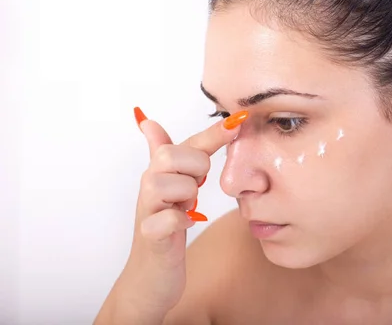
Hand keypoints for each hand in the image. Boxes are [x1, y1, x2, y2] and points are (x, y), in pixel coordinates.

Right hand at [99, 107, 247, 320]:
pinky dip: (181, 221)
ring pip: (171, 184)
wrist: (151, 276)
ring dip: (186, 196)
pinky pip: (170, 219)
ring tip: (186, 207)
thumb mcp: (172, 189)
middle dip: (194, 169)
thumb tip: (149, 121)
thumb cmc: (166, 228)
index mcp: (159, 172)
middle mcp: (149, 186)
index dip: (214, 133)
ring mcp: (147, 210)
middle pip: (172, 156)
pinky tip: (186, 224)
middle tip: (196, 187)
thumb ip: (172, 156)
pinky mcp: (150, 236)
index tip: (238, 121)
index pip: (188, 143)